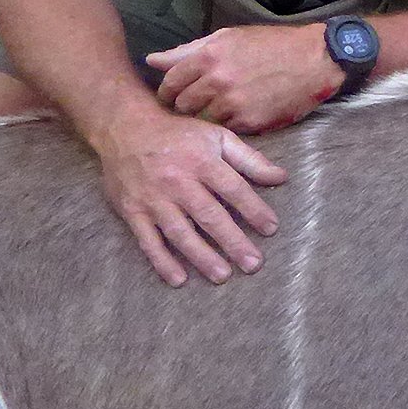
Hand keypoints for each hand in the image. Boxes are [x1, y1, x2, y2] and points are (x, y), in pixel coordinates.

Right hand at [94, 107, 289, 285]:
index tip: (271, 229)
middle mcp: (177, 181)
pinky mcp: (132, 211)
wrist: (125, 129)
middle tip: (253, 264)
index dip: (254, 209)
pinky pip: (147, 240)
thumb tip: (282, 177)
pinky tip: (178, 279)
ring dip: (201, 256)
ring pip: (179, 231)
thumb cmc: (179, 136)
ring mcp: (153, 198)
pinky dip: (161, 260)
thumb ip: (250, 159)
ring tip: (222, 276)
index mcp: (201, 161)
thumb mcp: (217, 137)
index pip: (233, 189)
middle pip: (209, 215)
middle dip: (232, 241)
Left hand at [148, 25, 343, 133]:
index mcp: (207, 56)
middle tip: (196, 104)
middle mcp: (216, 81)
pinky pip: (226, 129)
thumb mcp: (228, 38)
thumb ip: (187, 51)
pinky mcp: (250, 122)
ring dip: (207, 117)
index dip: (167, 92)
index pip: (169, 83)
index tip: (174, 96)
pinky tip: (240, 113)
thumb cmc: (271, 45)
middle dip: (185, 106)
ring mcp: (233, 104)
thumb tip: (152, 60)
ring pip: (202, 121)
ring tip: (219, 110)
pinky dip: (229, 124)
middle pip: (182, 105)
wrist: (315, 60)